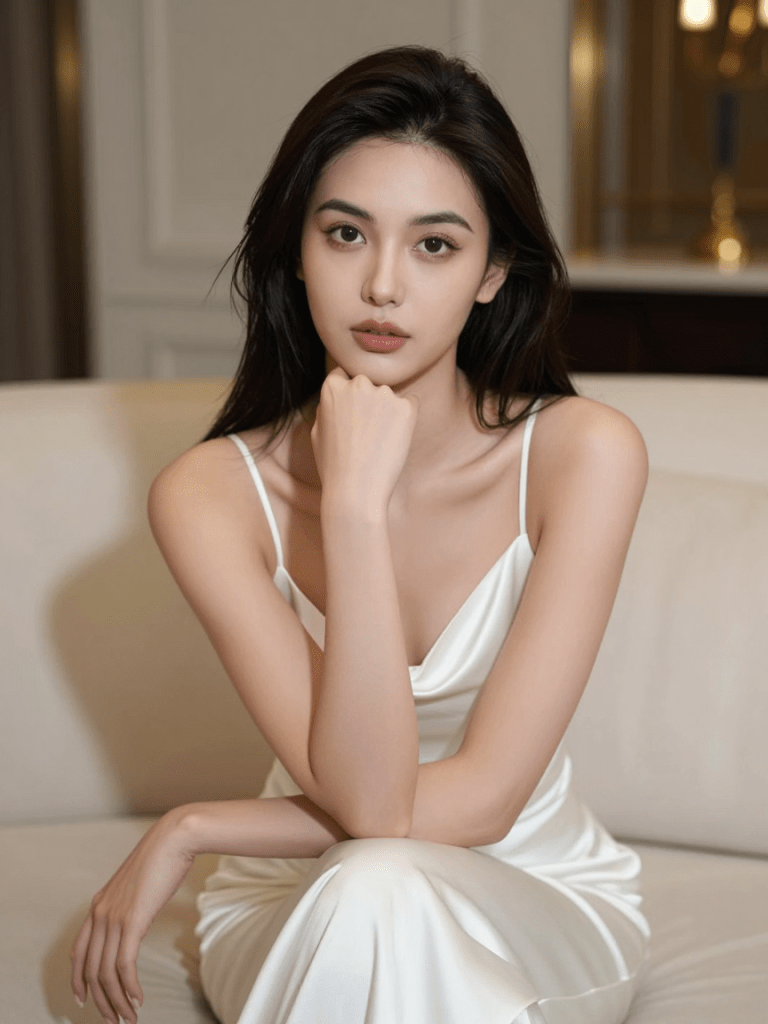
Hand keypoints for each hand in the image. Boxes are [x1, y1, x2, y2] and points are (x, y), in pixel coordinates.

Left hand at [70, 808, 194, 1023]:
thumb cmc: (161, 858)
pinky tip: (137, 998)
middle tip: (111, 1018)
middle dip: (100, 999)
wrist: (174, 839)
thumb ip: (128, 906)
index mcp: (98, 905)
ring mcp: (114, 917)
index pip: (78, 952)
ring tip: (127, 1016)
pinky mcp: (132, 921)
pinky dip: (129, 987)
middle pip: (90, 969)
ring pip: (106, 972)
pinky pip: (124, 965)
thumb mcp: (135, 885)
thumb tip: (134, 922)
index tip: (84, 999)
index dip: (78, 980)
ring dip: (116, 1000)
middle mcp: (100, 913)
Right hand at [310, 367, 419, 510]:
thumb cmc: (333, 466)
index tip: (352, 414)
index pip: (343, 376)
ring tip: (378, 442)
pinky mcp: (407, 408)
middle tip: (366, 433)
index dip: (348, 396)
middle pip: (367, 384)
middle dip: (368, 401)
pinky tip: (394, 441)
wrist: (356, 491)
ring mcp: (384, 394)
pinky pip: (411, 405)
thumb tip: (338, 394)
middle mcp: (359, 384)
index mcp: (333, 386)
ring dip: (387, 411)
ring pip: (389, 395)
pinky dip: (406, 419)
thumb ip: (327, 406)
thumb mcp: (317, 432)